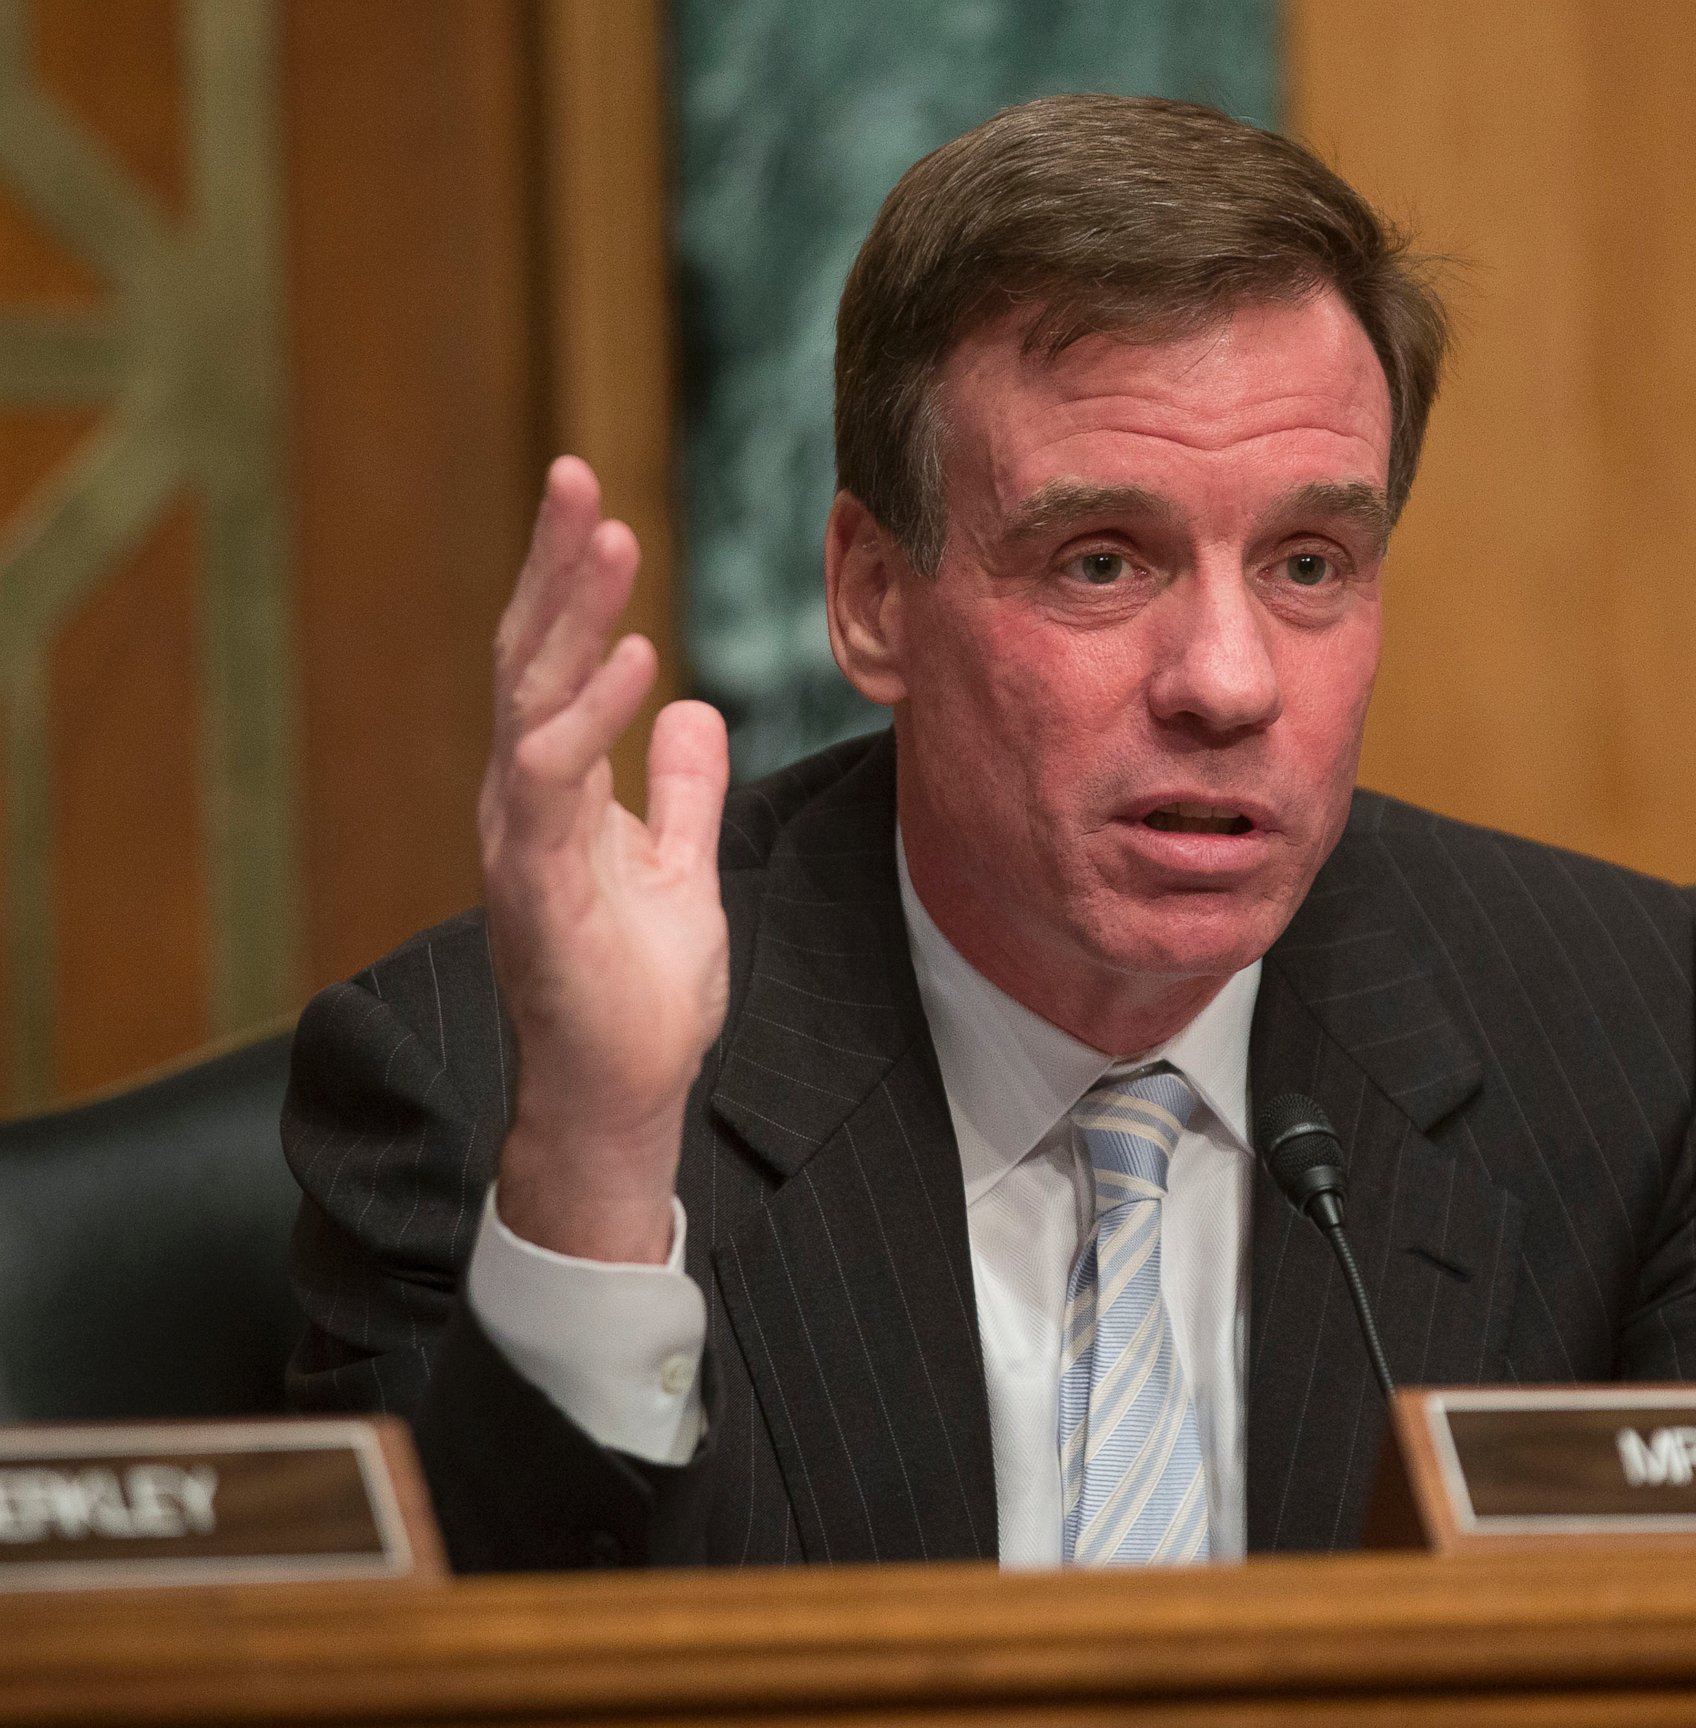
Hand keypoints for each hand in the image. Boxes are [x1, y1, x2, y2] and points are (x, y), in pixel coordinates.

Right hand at [480, 457, 730, 1263]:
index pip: (554, 663)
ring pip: (530, 698)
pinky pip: (554, 781)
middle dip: (551, 565)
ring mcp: (522, 841)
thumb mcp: (682, 869)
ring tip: (611, 537)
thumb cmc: (639, 994)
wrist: (619, 1097)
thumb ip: (682, 790)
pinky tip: (639, 659)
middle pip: (528, 657)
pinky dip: (591, 715)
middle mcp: (524, 801)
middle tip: (573, 473)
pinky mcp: (537, 888)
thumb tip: (698, 709)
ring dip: (570, 614)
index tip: (593, 503)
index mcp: (554, 790)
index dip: (569, 584)